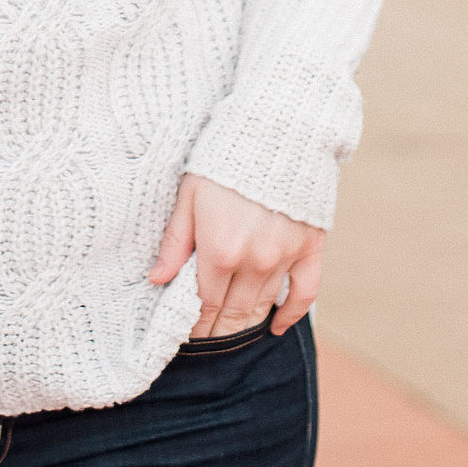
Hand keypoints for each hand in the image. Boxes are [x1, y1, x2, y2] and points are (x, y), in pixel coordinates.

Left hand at [148, 174, 322, 338]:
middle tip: (206, 339)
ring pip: (263, 307)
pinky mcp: (310, 248)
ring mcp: (285, 257)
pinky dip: (291, 316)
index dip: (194, 324)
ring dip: (246, 324)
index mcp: (219, 250)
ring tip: (231, 332)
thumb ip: (175, 242)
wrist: (279, 127)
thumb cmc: (224, 157)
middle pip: (233, 313)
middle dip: (216, 331)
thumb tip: (157, 280)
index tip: (186, 333)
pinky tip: (277, 327)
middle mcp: (253, 262)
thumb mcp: (189, 194)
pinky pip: (304, 294)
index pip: (204, 304)